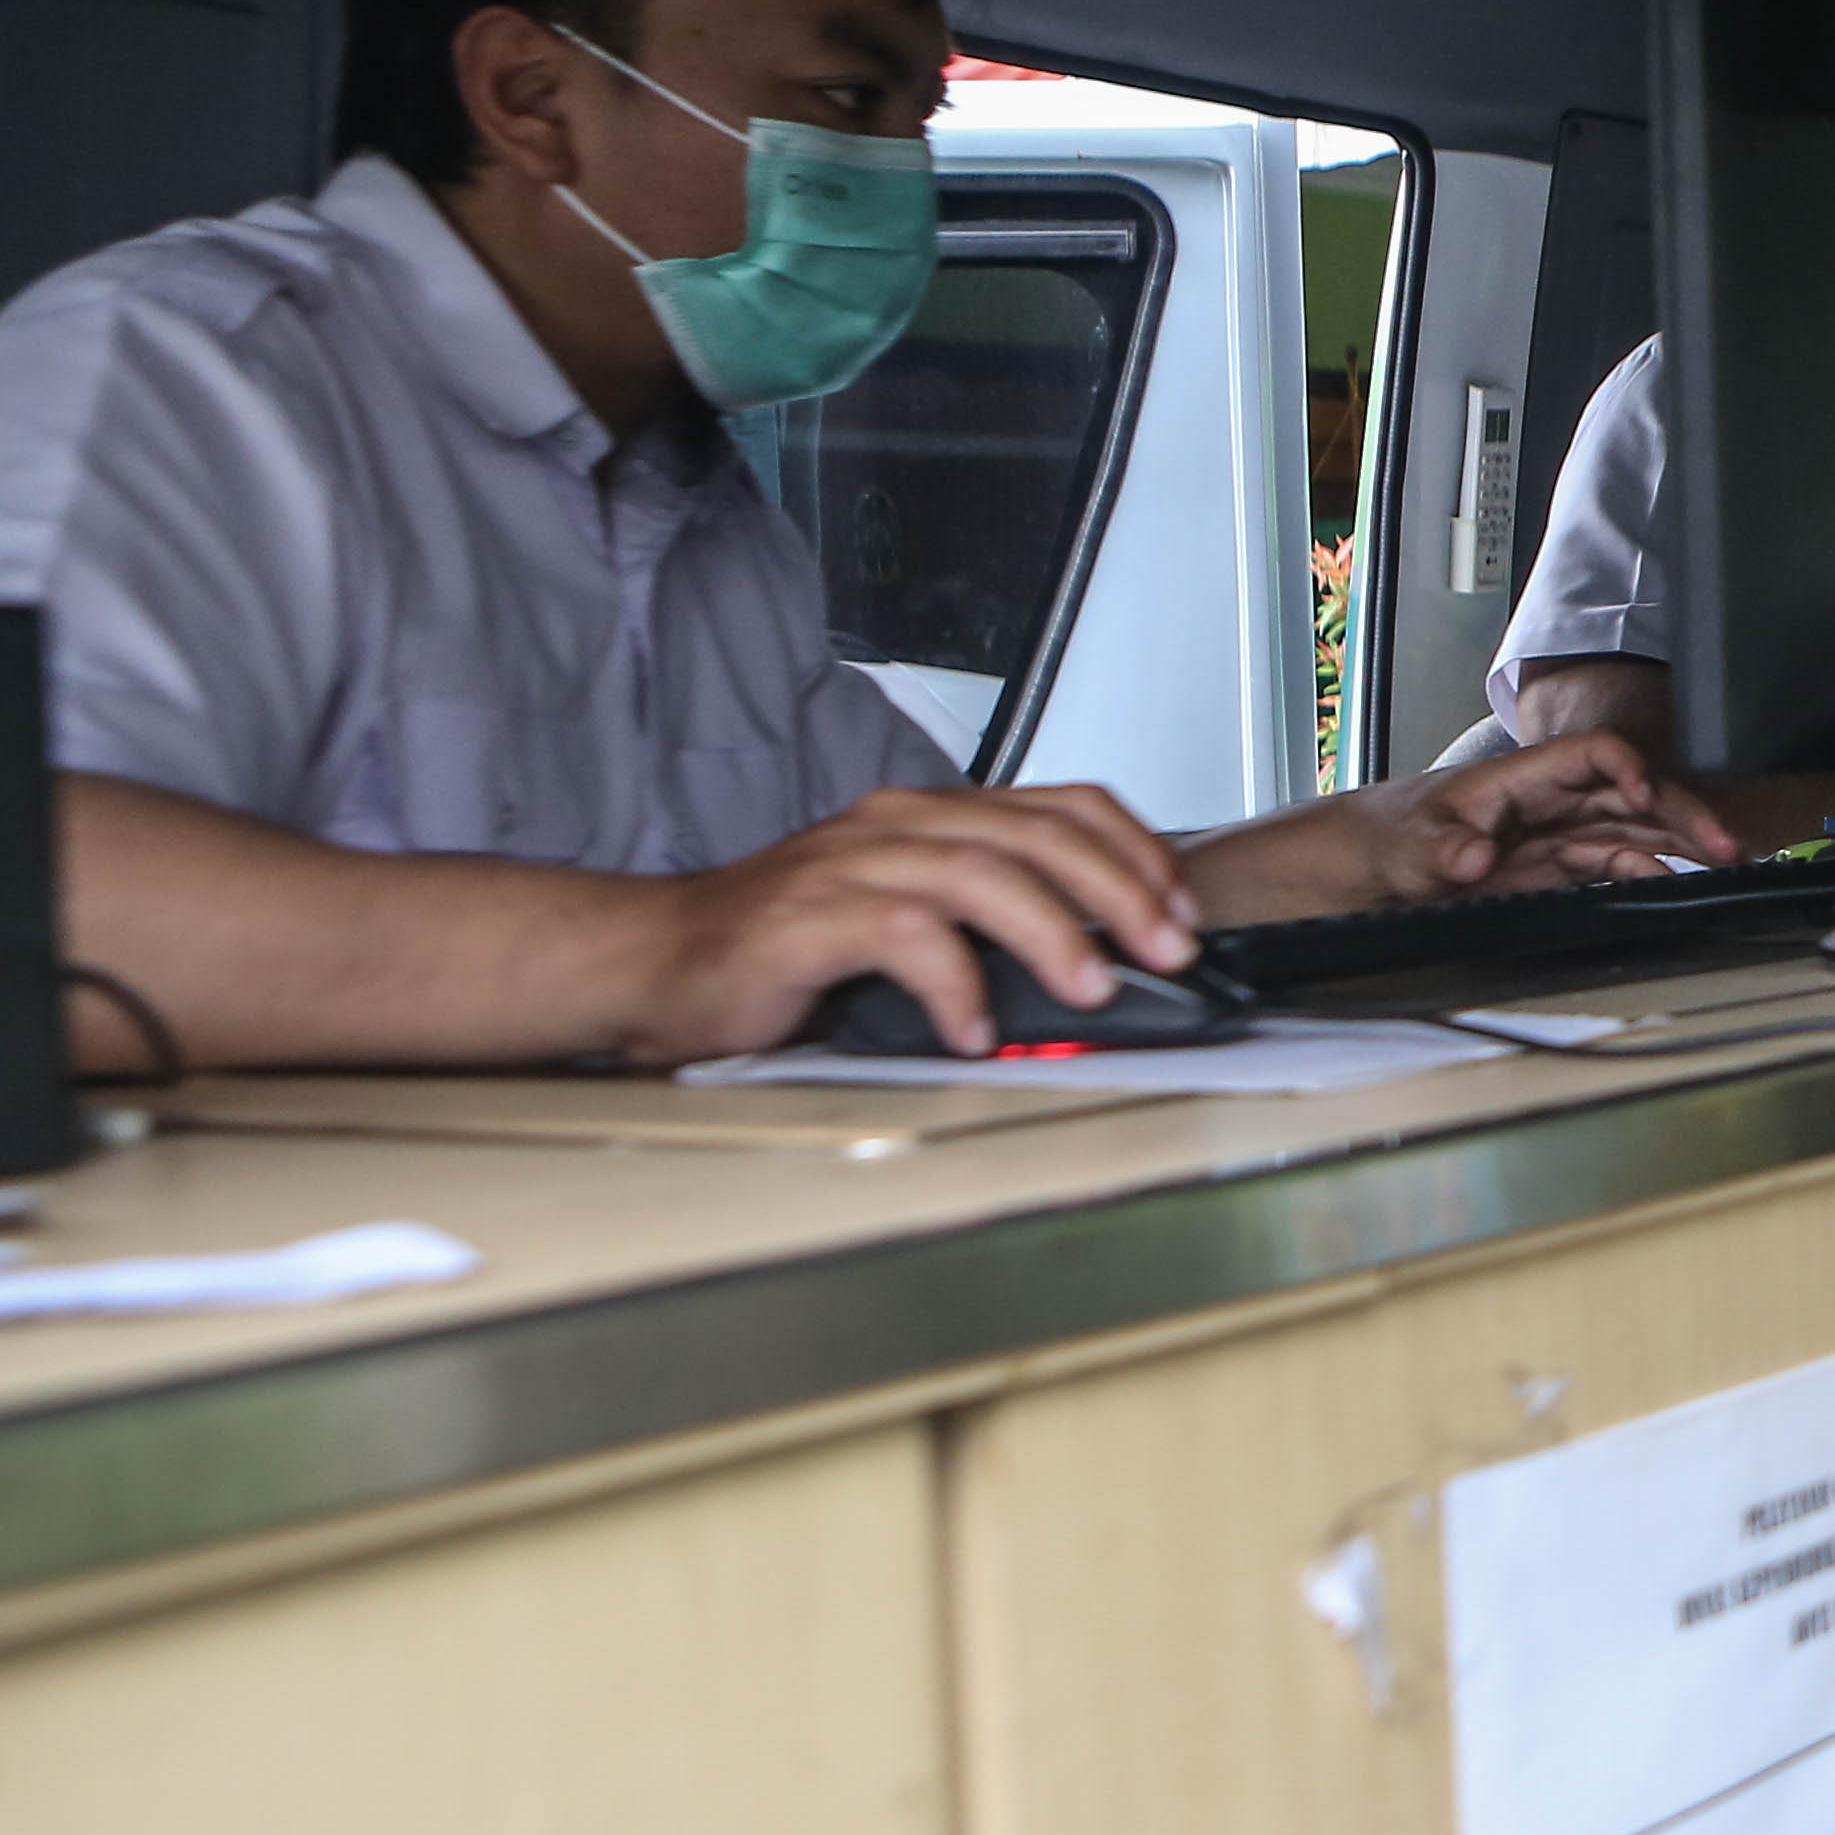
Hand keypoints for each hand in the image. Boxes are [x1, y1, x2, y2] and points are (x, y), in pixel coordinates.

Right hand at [630, 781, 1195, 1060]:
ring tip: (1090, 990)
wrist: (655, 963)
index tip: (1180, 912)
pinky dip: (953, 983)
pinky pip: (903, 934)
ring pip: (981, 874)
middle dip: (1119, 892)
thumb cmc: (780, 953)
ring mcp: (850, 864)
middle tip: (1163, 953)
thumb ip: (986, 928)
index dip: (1134, 852)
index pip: (1062, 806)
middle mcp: (897, 826)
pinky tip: (973, 1028)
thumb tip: (1098, 969)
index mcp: (931, 819)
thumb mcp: (908, 926)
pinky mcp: (806, 916)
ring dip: (1051, 933)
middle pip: (1038, 835)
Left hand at [1352, 730, 1741, 893]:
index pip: (1592, 755)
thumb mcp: (1404, 845)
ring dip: (1682, 844)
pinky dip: (1650, 875)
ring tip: (1729, 864)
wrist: (1355, 872)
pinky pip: (1613, 867)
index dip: (1627, 770)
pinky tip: (1679, 887)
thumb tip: (1475, 855)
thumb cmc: (1379, 838)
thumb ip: (1441, 850)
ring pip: (1634, 831)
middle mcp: (1546, 802)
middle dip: (1682, 813)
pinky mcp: (1551, 873)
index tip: (1645, 799)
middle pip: (1631, 793)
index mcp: (1517, 778)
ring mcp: (1553, 837)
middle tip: (1726, 844)